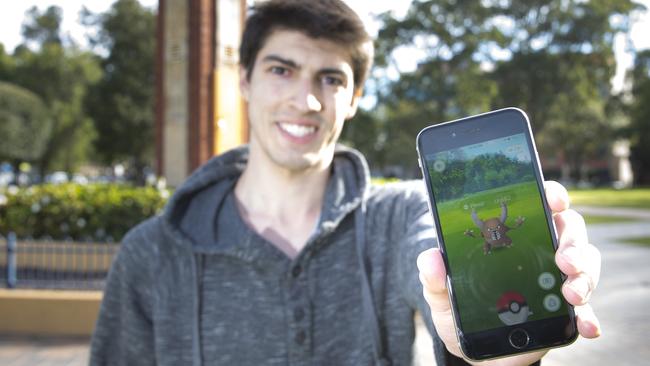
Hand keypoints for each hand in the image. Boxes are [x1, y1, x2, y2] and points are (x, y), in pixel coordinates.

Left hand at [417, 180, 600, 364]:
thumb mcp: (441, 292)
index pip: (539, 203)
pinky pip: (586, 308)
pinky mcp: (566, 309)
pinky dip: (589, 316)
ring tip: (570, 293)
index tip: (553, 198)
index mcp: (513, 235)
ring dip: (585, 276)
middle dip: (573, 241)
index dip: (551, 195)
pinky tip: (585, 325)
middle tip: (564, 260)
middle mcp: (542, 249)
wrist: (474, 345)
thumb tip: (431, 258)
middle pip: (570, 230)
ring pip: (586, 263)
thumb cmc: (461, 308)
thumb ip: (433, 276)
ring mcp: (557, 278)